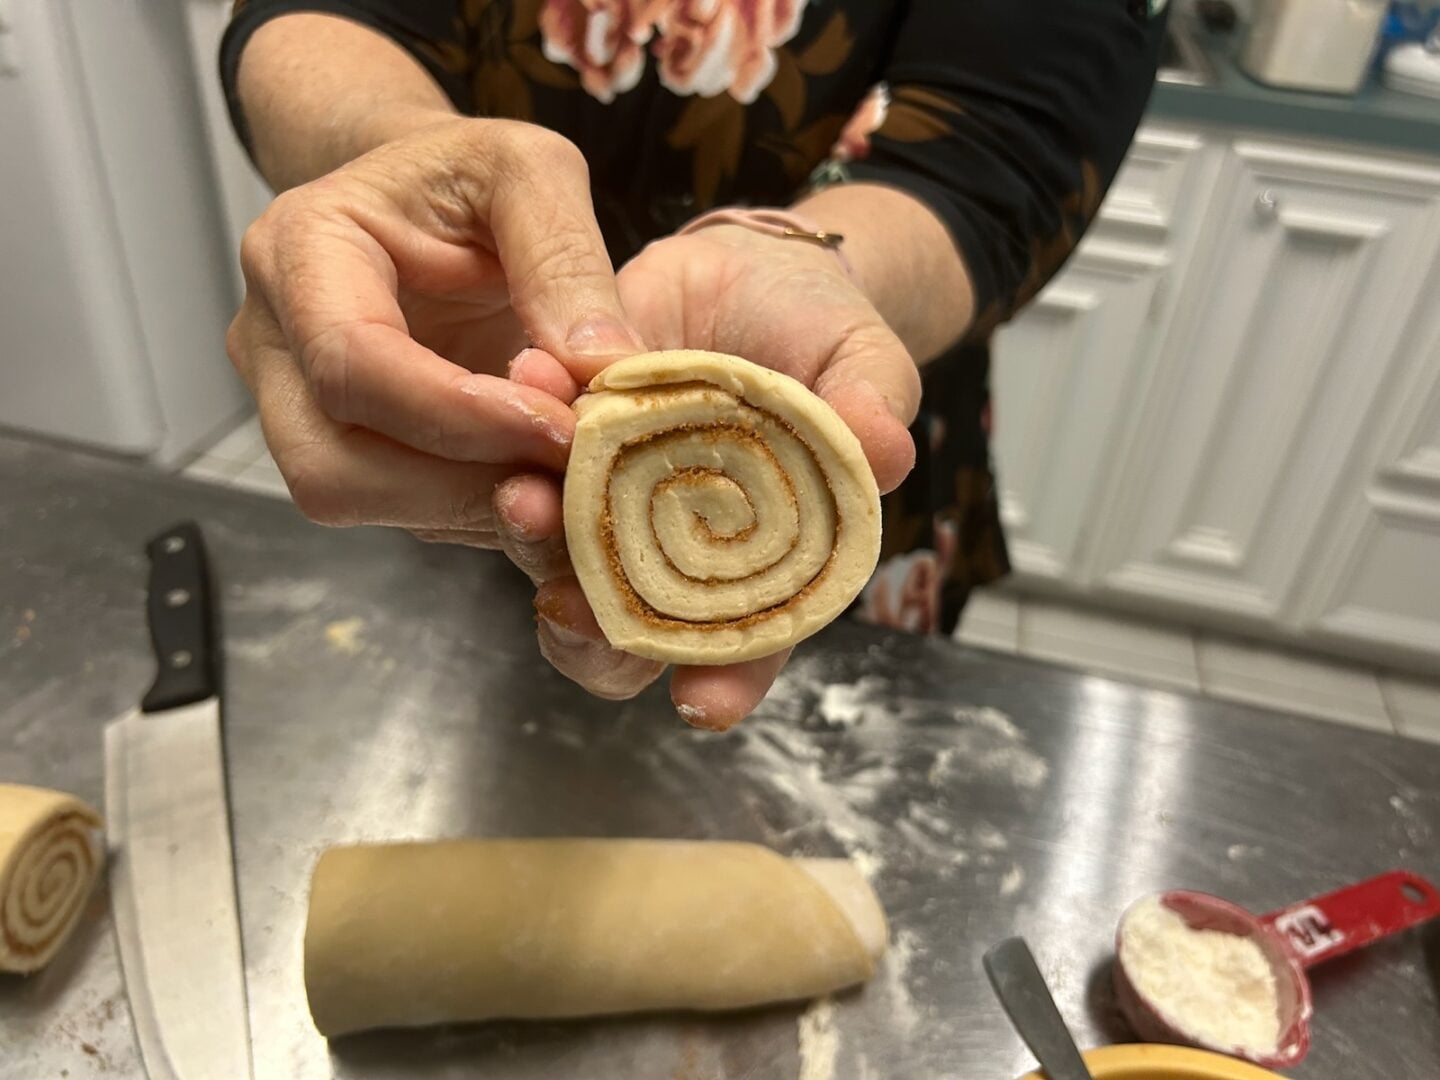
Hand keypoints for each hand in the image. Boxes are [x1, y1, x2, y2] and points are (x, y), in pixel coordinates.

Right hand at [226, 116, 643, 544]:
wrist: (425, 200)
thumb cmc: (466, 175)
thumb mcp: (530, 171)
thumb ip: (566, 258)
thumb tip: (603, 369)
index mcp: (299, 251)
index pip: (351, 362)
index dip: (458, 414)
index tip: (558, 424)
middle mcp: (273, 342)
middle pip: (334, 464)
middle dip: (462, 484)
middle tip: (568, 464)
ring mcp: (296, 406)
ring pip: (364, 502)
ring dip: (477, 508)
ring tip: (564, 470)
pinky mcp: (345, 451)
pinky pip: (403, 513)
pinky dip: (482, 511)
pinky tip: (541, 476)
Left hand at [499, 223, 921, 728]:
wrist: (752, 272)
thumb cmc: (823, 337)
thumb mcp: (864, 362)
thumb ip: (872, 407)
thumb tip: (887, 453)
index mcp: (766, 563)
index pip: (747, 647)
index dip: (726, 682)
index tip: (699, 702)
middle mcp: (679, 554)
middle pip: (628, 633)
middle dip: (593, 633)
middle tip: (569, 603)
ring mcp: (615, 505)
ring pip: (559, 561)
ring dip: (533, 542)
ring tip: (523, 496)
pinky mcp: (566, 447)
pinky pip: (528, 463)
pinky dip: (514, 443)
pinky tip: (526, 385)